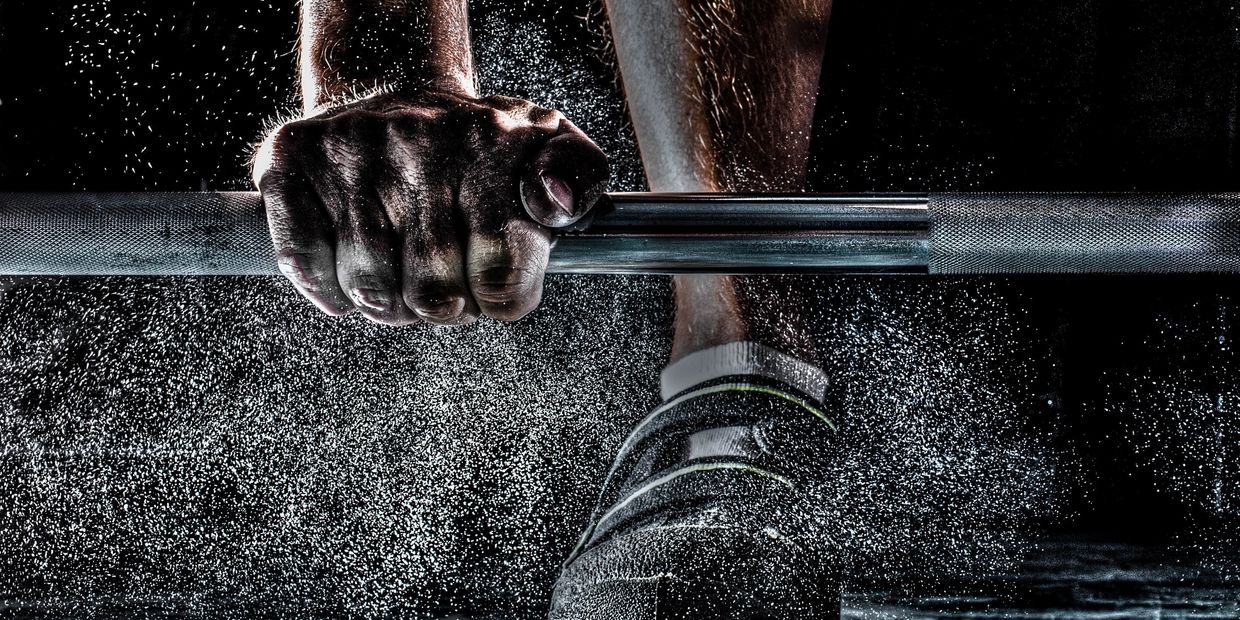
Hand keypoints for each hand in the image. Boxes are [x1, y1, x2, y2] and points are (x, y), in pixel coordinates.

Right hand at [252, 89, 608, 325]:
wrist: (400, 94)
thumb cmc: (483, 149)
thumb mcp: (551, 147)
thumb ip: (578, 178)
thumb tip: (552, 204)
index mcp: (490, 146)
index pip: (500, 271)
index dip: (500, 299)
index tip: (495, 285)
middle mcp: (417, 142)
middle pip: (433, 293)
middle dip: (445, 308)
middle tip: (447, 285)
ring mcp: (350, 151)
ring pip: (369, 288)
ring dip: (388, 306)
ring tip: (403, 279)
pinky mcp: (290, 161)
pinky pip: (303, 262)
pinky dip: (328, 288)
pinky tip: (350, 274)